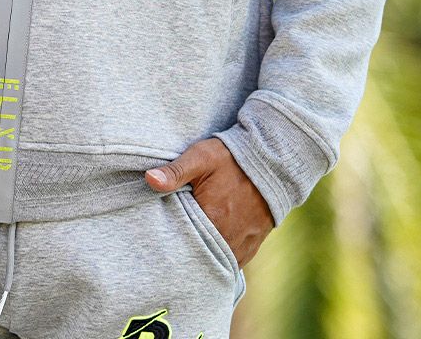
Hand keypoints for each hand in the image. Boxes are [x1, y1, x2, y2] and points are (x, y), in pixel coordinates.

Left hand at [145, 136, 274, 269]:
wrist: (270, 161)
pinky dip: (220, 258)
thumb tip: (149, 179)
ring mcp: (242, 245)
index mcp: (212, 218)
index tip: (161, 232)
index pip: (182, 240)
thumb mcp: (200, 157)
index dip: (170, 237)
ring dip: (204, 254)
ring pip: (216, 261)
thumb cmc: (231, 158)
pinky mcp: (252, 247)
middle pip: (199, 253)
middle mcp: (228, 238)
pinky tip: (209, 249)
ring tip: (191, 244)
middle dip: (186, 248)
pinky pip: (232, 263)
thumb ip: (175, 171)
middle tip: (173, 240)